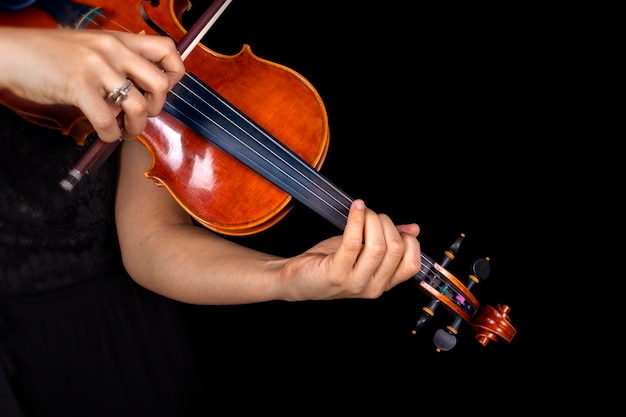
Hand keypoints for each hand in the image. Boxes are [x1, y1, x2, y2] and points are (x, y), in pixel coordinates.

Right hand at [0, 27, 184, 141]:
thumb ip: (117, 60)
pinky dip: (110, 135)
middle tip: (141, 115)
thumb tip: (141, 83)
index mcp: (119, 40)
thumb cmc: (49, 55)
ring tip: (123, 130)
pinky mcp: (78, 86)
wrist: (11, 54)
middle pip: (161, 83)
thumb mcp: (90, 47)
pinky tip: (104, 134)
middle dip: (156, 108)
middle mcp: (113, 50)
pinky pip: (108, 120)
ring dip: (135, 127)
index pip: (167, 49)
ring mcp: (96, 67)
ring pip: (138, 105)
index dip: (174, 74)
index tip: (162, 91)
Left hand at [282, 199, 420, 299]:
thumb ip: (388, 242)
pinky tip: (355, 208)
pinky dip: (356, 220)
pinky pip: (352, 243)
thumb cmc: (330, 264)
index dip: (407, 240)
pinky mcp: (336, 274)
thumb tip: (413, 229)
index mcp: (383, 283)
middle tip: (372, 215)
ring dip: (371, 220)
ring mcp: (354, 283)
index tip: (392, 227)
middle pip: (395, 249)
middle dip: (386, 224)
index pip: (412, 264)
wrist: (297, 278)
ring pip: (377, 247)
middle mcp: (372, 287)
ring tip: (361, 211)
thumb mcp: (363, 253)